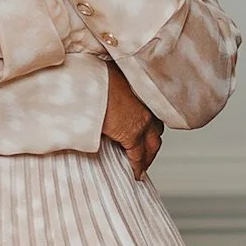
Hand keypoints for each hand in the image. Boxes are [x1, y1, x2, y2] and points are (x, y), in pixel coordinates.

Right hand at [102, 64, 163, 181]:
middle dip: (152, 140)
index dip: (149, 122)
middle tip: (146, 151)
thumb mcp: (104, 72)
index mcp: (140, 87)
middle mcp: (146, 104)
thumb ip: (110, 81)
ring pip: (152, 144)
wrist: (89, 81)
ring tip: (141, 165)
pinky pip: (137, 155)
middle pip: (156, 128)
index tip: (144, 131)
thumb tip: (102, 82)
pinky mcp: (132, 134)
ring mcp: (142, 120)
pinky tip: (135, 173)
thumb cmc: (92, 74)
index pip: (151, 109)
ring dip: (148, 155)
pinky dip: (137, 166)